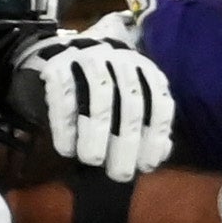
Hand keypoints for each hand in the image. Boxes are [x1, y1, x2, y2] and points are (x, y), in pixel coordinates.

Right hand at [11, 26, 174, 179]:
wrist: (64, 48)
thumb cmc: (103, 83)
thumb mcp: (130, 97)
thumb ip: (147, 123)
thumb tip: (161, 153)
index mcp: (146, 70)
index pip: (158, 104)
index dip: (155, 137)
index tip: (146, 166)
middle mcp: (123, 61)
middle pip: (130, 105)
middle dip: (126, 143)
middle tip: (119, 174)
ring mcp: (91, 59)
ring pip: (99, 100)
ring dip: (96, 134)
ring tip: (91, 161)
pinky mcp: (59, 64)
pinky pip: (65, 98)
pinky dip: (65, 126)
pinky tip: (65, 149)